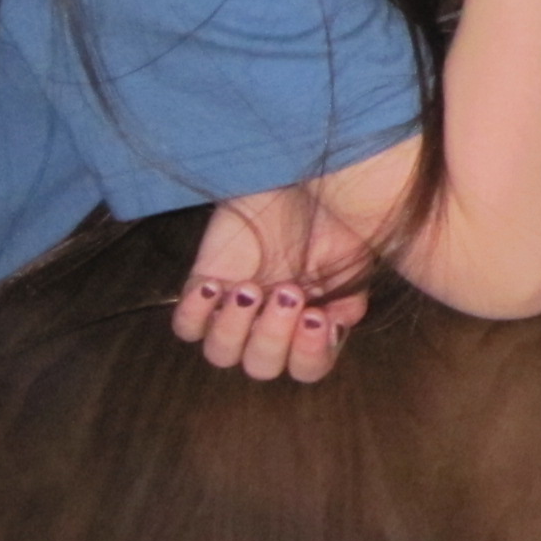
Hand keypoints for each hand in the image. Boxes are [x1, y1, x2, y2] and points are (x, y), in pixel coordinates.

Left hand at [172, 184, 377, 381]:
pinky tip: (214, 286)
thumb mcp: (354, 258)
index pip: (308, 369)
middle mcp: (271, 325)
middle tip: (287, 291)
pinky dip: (196, 314)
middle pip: (261, 367)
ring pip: (220, 355)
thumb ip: (351, 302)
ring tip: (249, 289)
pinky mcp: (203, 286)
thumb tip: (339, 329)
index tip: (317, 315)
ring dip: (236, 328)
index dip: (310, 354)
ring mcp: (234, 309)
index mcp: (310, 325)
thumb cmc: (329, 213)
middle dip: (274, 336)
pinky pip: (186, 326)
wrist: (296, 171)